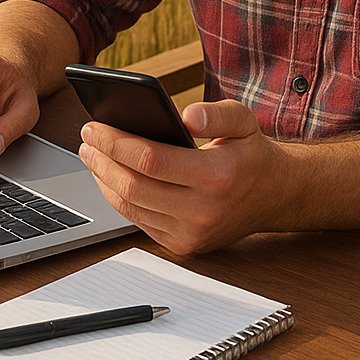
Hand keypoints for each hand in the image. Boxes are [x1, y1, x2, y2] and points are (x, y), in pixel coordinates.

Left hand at [77, 99, 283, 254]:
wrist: (273, 197)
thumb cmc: (251, 153)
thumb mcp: (244, 120)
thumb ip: (217, 113)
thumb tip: (187, 115)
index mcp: (217, 177)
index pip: (151, 160)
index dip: (116, 142)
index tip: (95, 126)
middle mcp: (203, 211)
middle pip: (133, 186)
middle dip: (102, 159)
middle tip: (86, 136)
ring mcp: (191, 234)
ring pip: (131, 207)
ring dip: (103, 179)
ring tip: (91, 153)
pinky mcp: (183, 246)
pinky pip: (138, 222)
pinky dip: (118, 198)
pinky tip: (108, 176)